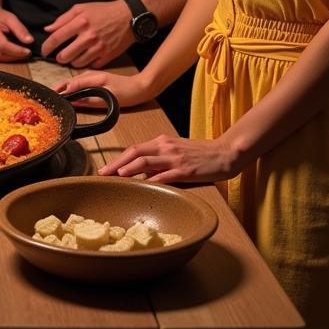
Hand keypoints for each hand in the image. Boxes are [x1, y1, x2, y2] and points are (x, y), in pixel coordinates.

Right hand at [0, 6, 32, 60]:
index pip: (3, 46)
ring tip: (18, 53)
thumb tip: (29, 41)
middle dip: (14, 56)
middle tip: (26, 53)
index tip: (28, 51)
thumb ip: (20, 29)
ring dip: (9, 58)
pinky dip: (2, 58)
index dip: (17, 51)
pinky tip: (8, 52)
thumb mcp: (11, 18)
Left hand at [40, 0, 132, 65]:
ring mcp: (99, 48)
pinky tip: (86, 57)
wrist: (129, 17)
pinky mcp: (107, 56)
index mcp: (80, 22)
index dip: (47, 47)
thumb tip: (48, 29)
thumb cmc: (103, 11)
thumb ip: (63, 19)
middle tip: (60, 55)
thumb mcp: (81, 8)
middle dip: (59, 57)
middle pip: (65, 56)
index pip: (57, 38)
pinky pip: (91, 66)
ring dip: (72, 61)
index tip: (44, 51)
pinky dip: (86, 63)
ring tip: (73, 56)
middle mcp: (89, 36)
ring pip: (76, 63)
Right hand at [57, 69, 150, 109]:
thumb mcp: (107, 97)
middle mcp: (89, 75)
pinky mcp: (95, 81)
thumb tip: (74, 101)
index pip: (71, 84)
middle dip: (59, 88)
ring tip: (56, 96)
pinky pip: (80, 84)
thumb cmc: (126, 92)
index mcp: (91, 77)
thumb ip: (90, 99)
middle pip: (69, 82)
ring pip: (73, 82)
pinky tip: (70, 94)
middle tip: (49, 98)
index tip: (53, 98)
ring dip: (65, 88)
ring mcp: (92, 77)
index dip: (61, 91)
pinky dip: (72, 89)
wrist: (140, 87)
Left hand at [97, 133, 241, 183]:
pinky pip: (166, 175)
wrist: (225, 152)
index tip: (105, 168)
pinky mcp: (186, 171)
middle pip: (134, 153)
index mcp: (162, 142)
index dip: (118, 158)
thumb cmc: (201, 154)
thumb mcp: (176, 151)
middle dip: (117, 163)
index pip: (134, 148)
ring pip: (146, 161)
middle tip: (103, 174)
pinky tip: (143, 186)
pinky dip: (152, 180)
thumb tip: (142, 174)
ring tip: (117, 175)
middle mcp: (165, 147)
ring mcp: (175, 158)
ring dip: (129, 169)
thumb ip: (159, 160)